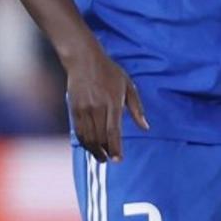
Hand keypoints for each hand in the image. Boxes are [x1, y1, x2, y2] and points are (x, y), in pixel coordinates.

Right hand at [66, 42, 148, 161]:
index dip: (115, 147)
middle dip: (105, 152)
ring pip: (88, 137)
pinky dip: (84, 141)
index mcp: (113, 102)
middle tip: (110, 160)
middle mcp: (97, 107)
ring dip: (94, 150)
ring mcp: (84, 109)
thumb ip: (137, 108)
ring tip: (100, 157)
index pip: (113, 131)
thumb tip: (146, 127)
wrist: (84, 60)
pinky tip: (90, 145)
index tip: (118, 160)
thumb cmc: (109, 72)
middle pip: (100, 137)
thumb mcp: (128, 86)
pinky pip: (79, 131)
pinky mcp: (74, 108)